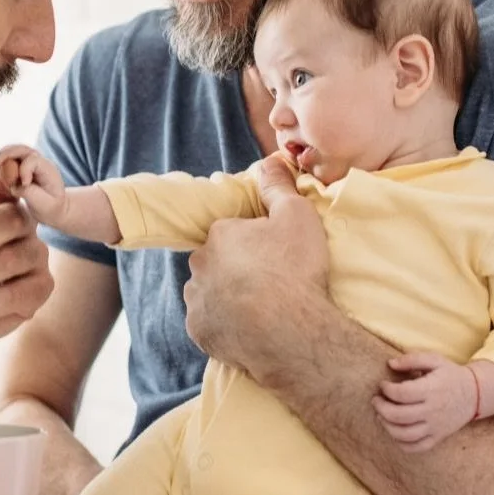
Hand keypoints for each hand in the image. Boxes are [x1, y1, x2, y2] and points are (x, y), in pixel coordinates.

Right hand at [0, 144, 67, 224]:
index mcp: (48, 170)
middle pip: (23, 149)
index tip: (25, 184)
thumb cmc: (50, 208)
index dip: (25, 170)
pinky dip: (2, 159)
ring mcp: (32, 163)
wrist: (54, 208)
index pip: (33, 161)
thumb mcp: (43, 204)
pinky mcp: (24, 166)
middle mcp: (40, 162)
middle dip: (7, 154)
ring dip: (2, 154)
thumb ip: (28, 192)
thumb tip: (14, 184)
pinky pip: (12, 157)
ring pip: (16, 150)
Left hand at [183, 155, 329, 380]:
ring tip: (259, 308)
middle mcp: (199, 265)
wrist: (295, 333)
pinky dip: (223, 324)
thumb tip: (268, 161)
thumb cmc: (296, 270)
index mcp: (219, 234)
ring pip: (209, 292)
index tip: (275, 257)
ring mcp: (196, 300)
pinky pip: (209, 322)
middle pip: (216, 261)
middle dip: (235, 268)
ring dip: (226, 296)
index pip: (231, 232)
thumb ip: (278, 187)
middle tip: (269, 283)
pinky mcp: (199, 331)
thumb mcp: (297, 216)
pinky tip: (248, 328)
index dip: (254, 243)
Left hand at [372, 351, 476, 451]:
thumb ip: (412, 360)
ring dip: (387, 426)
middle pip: (399, 416)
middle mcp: (433, 410)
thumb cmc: (451, 375)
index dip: (387, 389)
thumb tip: (390, 364)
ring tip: (381, 416)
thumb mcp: (435, 360)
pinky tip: (395, 431)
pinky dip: (401, 443)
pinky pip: (417, 447)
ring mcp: (436, 427)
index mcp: (432, 390)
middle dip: (381, 408)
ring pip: (405, 435)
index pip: (402, 393)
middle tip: (376, 400)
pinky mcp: (438, 437)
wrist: (475, 394)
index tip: (383, 385)